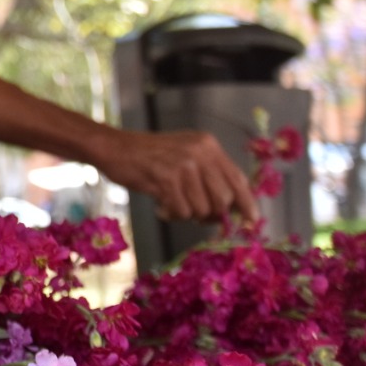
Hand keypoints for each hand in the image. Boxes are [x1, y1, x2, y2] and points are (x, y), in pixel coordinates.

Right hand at [95, 129, 259, 223]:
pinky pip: (181, 211)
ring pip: (201, 208)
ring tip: (170, 205)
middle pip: (223, 199)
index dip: (247, 203)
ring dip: (187, 214)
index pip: (238, 179)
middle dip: (211, 214)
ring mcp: (183, 165)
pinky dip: (171, 214)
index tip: (252, 220)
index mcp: (208, 145)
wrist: (114, 148)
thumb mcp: (185, 154)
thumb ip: (208, 174)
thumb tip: (232, 207)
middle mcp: (200, 153)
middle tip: (195, 216)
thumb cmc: (148, 155)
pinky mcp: (166, 179)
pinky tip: (160, 206)